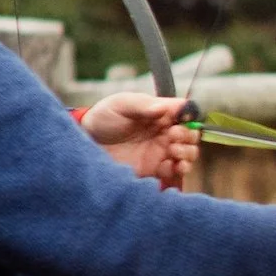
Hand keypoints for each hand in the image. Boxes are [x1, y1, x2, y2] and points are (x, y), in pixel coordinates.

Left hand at [80, 94, 199, 182]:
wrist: (83, 144)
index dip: (189, 117)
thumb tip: (165, 108)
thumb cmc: (103, 118)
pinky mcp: (155, 168)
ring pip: (189, 153)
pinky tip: (171, 165)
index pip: (186, 114)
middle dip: (188, 136)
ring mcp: (161, 151)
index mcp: (161, 114)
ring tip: (173, 151)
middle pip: (192, 135)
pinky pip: (176, 171)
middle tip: (172, 136)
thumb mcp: (120, 104)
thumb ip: (143, 105)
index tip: (182, 120)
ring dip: (188, 153)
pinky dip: (179, 169)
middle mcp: (165, 133)